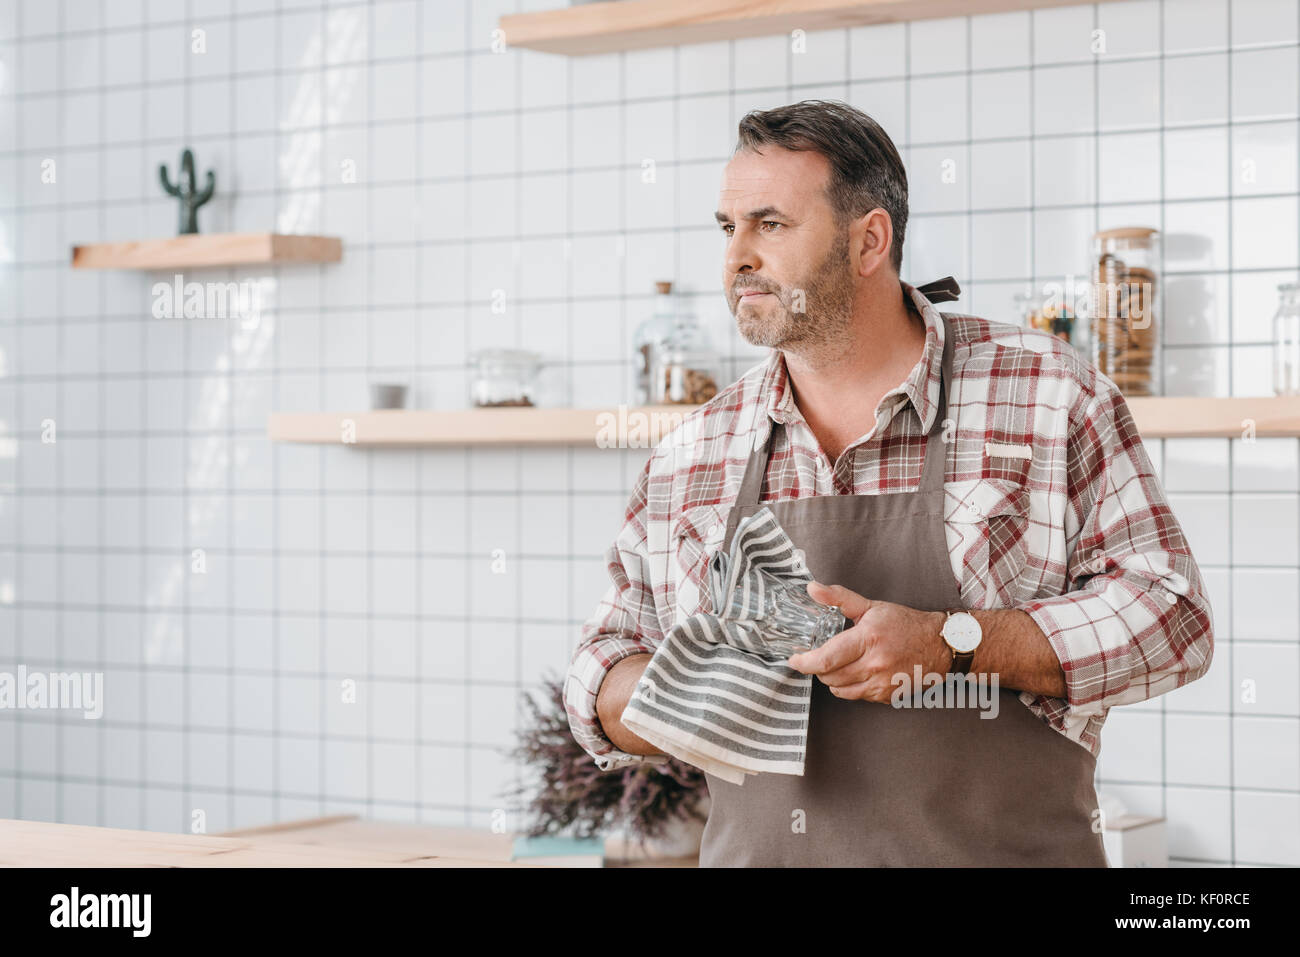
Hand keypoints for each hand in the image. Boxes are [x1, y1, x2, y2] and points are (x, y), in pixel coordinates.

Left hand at [785, 582, 948, 702]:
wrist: (939, 645)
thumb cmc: (906, 624)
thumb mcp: (872, 607)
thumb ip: (839, 598)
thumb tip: (813, 588)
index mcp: (868, 639)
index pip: (827, 658)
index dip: (804, 662)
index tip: (795, 658)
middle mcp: (875, 664)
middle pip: (830, 677)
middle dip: (817, 669)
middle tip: (817, 658)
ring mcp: (881, 683)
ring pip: (840, 690)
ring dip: (832, 679)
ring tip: (837, 665)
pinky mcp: (887, 696)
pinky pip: (857, 696)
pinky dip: (849, 687)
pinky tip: (856, 672)